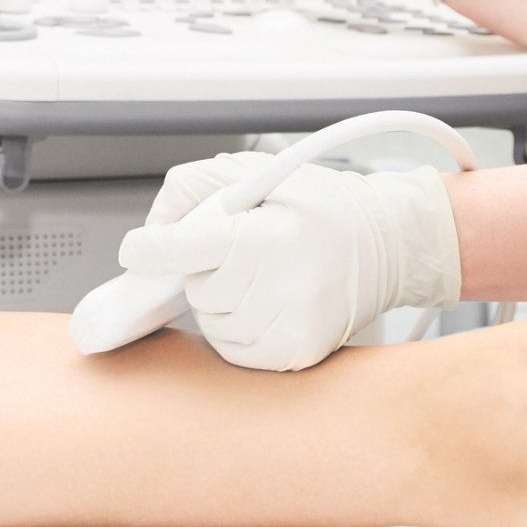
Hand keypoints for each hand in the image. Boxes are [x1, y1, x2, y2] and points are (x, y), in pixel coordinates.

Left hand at [118, 153, 462, 371]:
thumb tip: (156, 225)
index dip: (151, 248)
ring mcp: (288, 326)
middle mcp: (279, 285)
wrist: (388, 243)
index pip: (182, 249)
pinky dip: (236, 329)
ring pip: (210, 322)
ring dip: (220, 301)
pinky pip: (233, 350)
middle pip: (195, 288)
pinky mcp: (295, 354)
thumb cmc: (323, 206)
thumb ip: (197, 186)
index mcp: (267, 236)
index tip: (137, 249)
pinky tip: (265, 303)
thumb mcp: (259, 171)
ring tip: (260, 276)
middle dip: (205, 268)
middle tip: (242, 251)